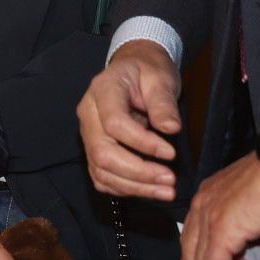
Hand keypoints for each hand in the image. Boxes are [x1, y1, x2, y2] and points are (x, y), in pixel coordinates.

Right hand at [77, 40, 180, 201]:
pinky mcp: (94, 148)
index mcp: (102, 91)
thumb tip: (170, 128)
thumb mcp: (160, 78)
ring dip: (133, 186)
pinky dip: (123, 188)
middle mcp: (88, 114)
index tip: (170, 153)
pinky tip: (147, 189)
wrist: (134, 69)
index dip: (142, 143)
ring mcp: (88, 133)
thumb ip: (163, 103)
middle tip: (169, 181)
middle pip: (102, 153)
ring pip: (100, 169)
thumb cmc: (147, 71)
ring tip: (165, 191)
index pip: (114, 124)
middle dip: (137, 172)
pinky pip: (101, 176)